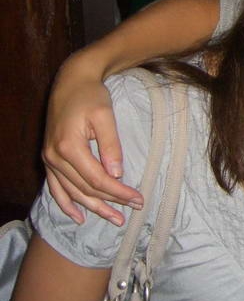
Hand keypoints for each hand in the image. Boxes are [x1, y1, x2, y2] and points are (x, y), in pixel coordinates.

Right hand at [43, 58, 142, 226]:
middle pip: (86, 188)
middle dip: (112, 201)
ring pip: (72, 192)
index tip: (138, 198)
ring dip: (93, 208)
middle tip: (135, 209)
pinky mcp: (49, 159)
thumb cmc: (91, 96)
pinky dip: (66, 204)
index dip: (118, 192)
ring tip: (114, 219)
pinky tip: (79, 217)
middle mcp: (55, 157)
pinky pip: (55, 188)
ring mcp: (49, 160)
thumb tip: (117, 174)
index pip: (97, 179)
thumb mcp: (105, 116)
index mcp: (69, 147)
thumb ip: (111, 145)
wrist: (71, 81)